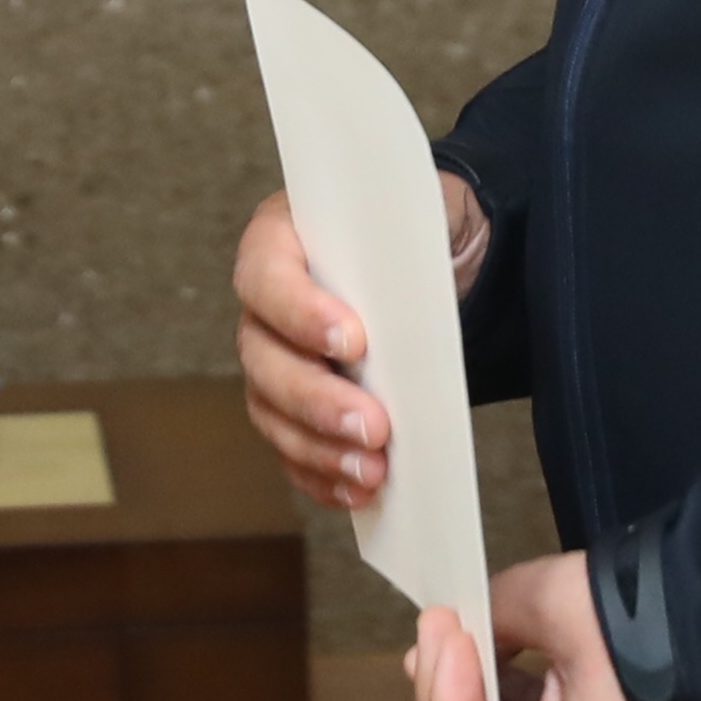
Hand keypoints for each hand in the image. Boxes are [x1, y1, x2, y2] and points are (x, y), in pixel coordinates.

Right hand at [232, 174, 483, 510]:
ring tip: (373, 471)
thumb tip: (419, 279)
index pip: (266, 276)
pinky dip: (322, 474)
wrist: (437, 260)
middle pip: (262, 359)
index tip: (354, 342)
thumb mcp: (416, 212)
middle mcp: (265, 305)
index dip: (300, 312)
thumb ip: (406, 234)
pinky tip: (360, 489)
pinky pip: (292, 448)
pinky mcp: (295, 407)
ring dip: (319, 448)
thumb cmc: (416, 231)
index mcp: (280, 239)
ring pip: (271, 412)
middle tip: (373, 426)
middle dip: (316, 399)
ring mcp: (275, 360)